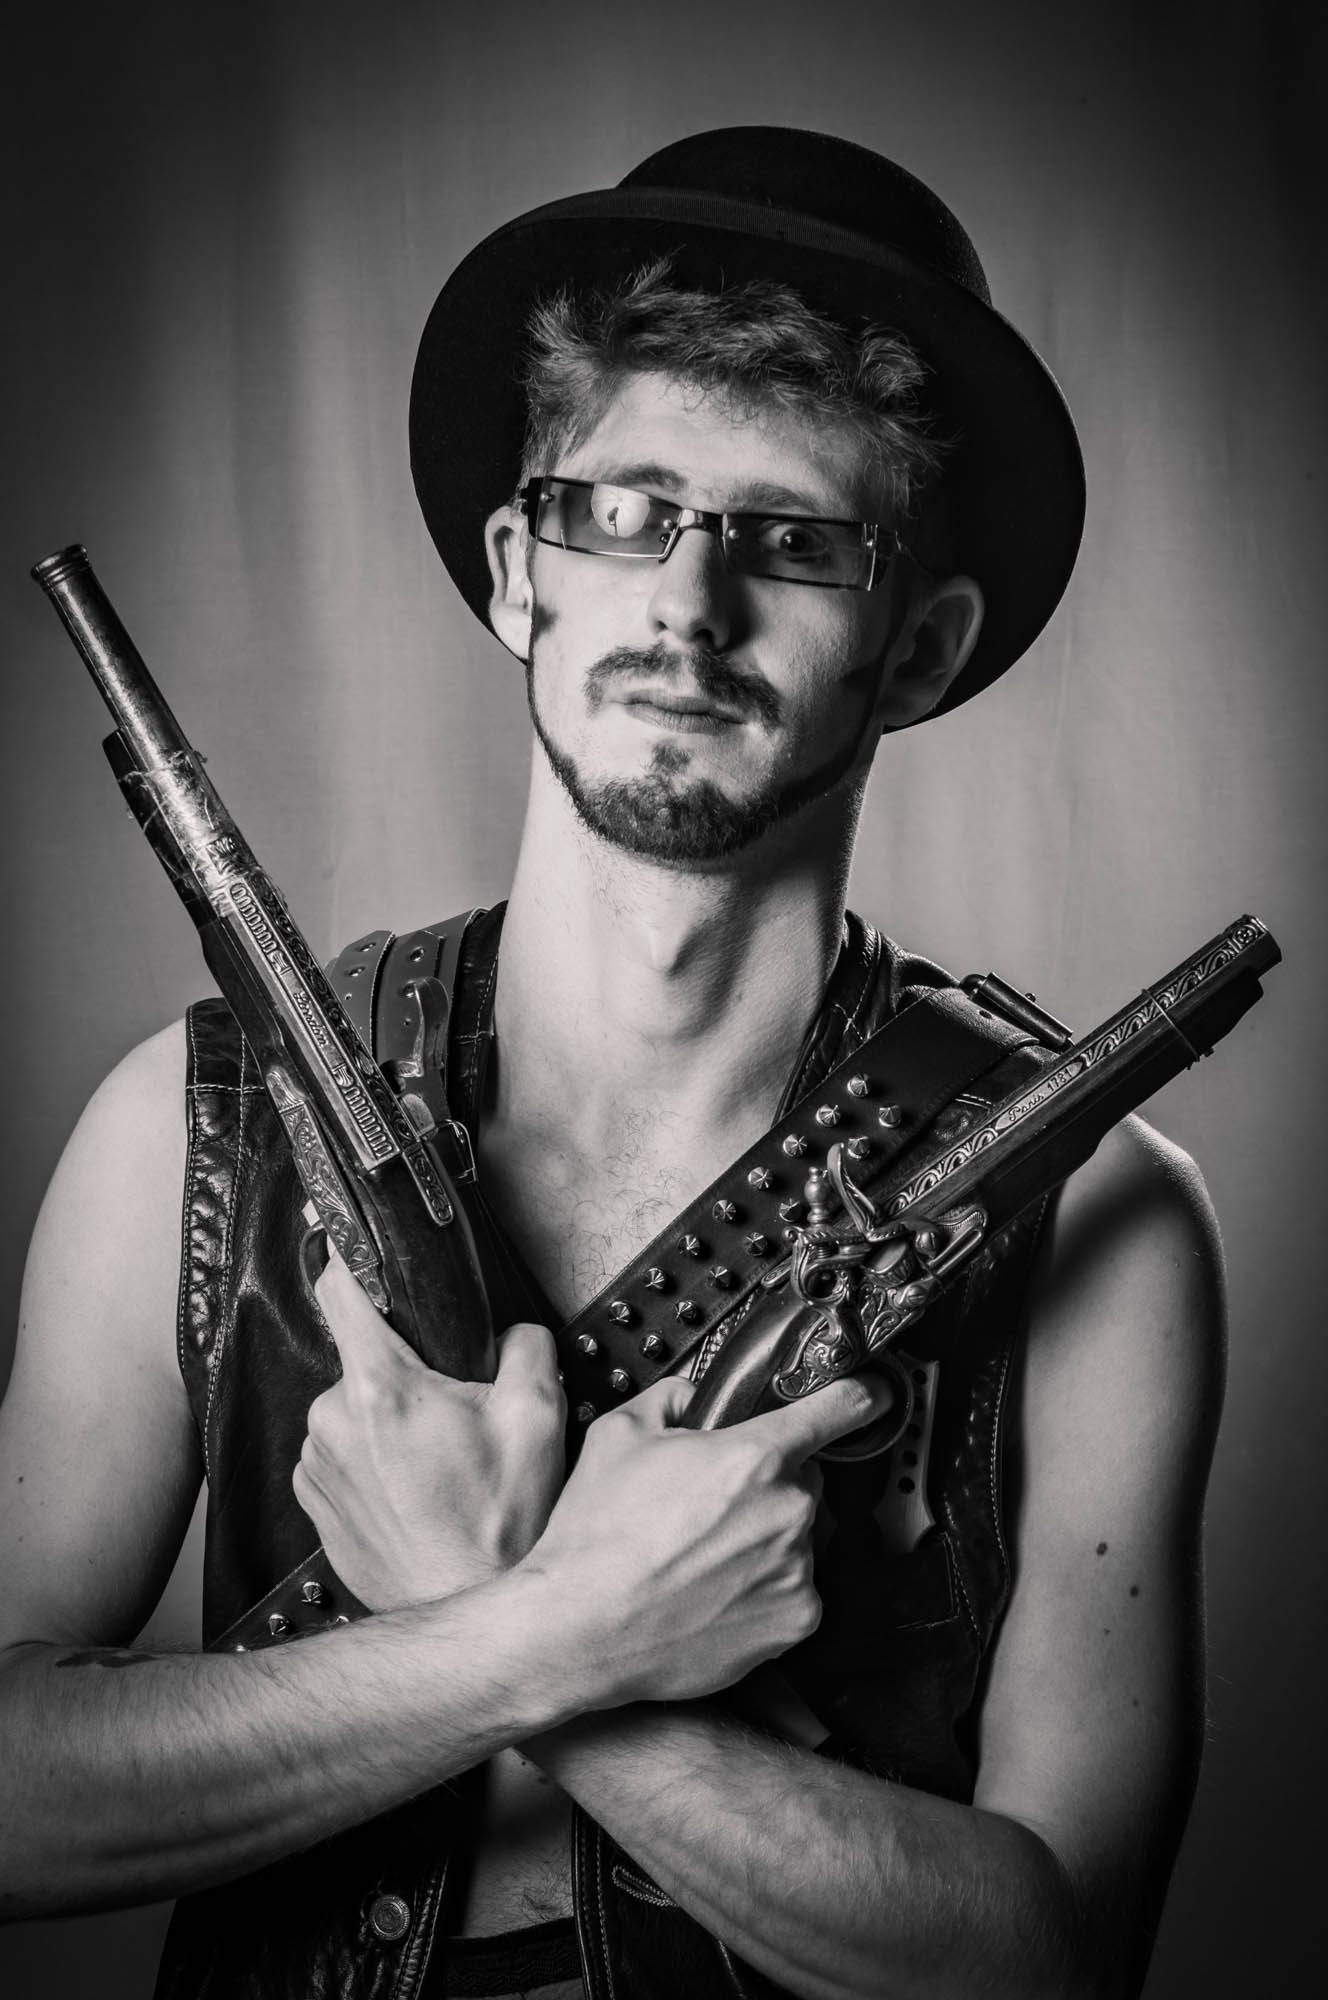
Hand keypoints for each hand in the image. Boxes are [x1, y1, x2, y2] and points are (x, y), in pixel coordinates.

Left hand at [292, 1250, 564, 1610]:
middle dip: (408, 1373)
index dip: (348, 1256)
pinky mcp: (314, 1500)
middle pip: (366, 1358)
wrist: (466, 1608)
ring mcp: (317, 1464)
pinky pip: (342, 1452)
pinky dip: (373, 1460)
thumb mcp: (540, 1418)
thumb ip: (526, 1346)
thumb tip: (512, 1332)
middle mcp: (333, 1421)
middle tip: (454, 1415)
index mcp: (382, 1388)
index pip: (340, 1289)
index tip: (348, 1238)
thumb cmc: (499, 1526)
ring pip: (354, 1409)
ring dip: (389, 1422)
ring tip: (438, 1465)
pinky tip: (415, 1490)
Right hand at [520, 1369, 893, 1707]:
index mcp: (754, 1457)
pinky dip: (764, 1590)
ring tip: (700, 1558)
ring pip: (796, 1539)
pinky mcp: (795, 1622)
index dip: (857, 1396)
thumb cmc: (596, 1537)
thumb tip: (692, 1397)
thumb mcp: (619, 1434)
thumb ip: (671, 1397)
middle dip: (765, 1487)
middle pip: (802, 1481)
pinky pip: (793, 1590)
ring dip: (764, 1541)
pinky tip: (713, 1593)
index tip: (870, 1395)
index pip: (835, 1410)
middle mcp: (787, 1512)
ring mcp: (796, 1571)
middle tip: (708, 1508)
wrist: (580, 1628)